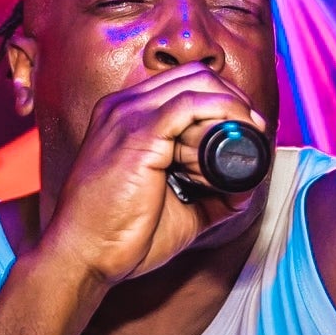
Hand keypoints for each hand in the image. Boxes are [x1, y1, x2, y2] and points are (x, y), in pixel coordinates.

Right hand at [38, 62, 267, 283]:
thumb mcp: (175, 207)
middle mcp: (123, 106)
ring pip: (196, 83)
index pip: (183, 84)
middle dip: (233, 99)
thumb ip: (209, 193)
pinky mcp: (137, 133)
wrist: (81, 258)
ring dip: (231, 107)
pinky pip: (190, 104)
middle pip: (194, 76)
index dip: (221, 100)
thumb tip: (247, 187)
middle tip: (254, 131)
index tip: (247, 129)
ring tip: (247, 138)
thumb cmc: (119, 236)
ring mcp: (127, 116)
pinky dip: (221, 113)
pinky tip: (235, 135)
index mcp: (124, 116)